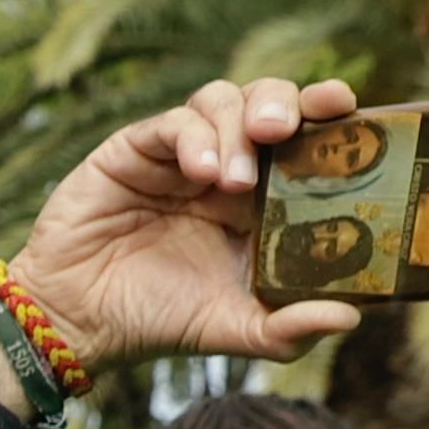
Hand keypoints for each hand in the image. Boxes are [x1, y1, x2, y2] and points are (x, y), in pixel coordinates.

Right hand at [0, 75, 365, 376]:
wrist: (78, 324)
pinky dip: (193, 137)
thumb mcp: (233, 329)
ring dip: (237, 125)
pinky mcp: (134, 150)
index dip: (329, 114)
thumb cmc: (157, 321)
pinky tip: (198, 173)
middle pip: (268, 100)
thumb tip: (350, 318)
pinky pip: (172, 122)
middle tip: (283, 130)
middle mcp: (225, 166)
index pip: (306, 138)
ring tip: (234, 179)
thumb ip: (289, 328)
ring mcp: (179, 155)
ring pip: (222, 98)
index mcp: (261, 198)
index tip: (348, 107)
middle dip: (285, 102)